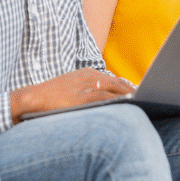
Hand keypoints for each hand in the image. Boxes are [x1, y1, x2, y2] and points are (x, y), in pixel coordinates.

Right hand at [9, 68, 134, 122]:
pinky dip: (118, 102)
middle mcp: (87, 76)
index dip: (127, 87)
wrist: (31, 99)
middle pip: (117, 82)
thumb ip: (86, 91)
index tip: (138, 94)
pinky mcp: (81, 97)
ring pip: (114, 90)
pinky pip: (105, 99)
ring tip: (143, 104)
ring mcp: (85, 86)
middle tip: (147, 99)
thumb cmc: (50, 98)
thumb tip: (104, 100)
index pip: (112, 79)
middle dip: (133, 91)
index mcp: (85, 73)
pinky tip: (128, 107)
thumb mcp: (70, 89)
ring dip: (129, 97)